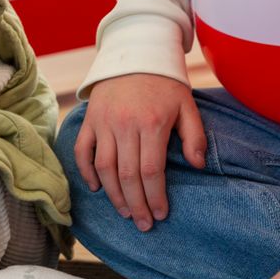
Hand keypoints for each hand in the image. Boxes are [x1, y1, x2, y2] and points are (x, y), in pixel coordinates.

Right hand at [74, 73, 206, 230]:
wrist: (134, 54)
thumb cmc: (164, 84)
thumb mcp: (187, 105)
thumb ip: (195, 136)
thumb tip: (197, 166)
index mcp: (151, 124)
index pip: (151, 171)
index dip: (156, 197)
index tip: (161, 214)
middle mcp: (124, 125)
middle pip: (127, 176)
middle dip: (137, 205)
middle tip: (144, 224)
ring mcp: (103, 123)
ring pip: (104, 168)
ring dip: (114, 195)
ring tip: (126, 212)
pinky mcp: (89, 120)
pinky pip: (82, 152)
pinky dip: (87, 172)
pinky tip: (98, 188)